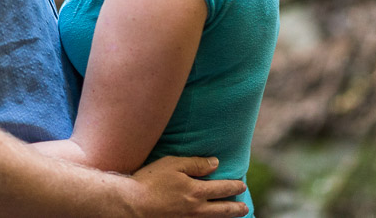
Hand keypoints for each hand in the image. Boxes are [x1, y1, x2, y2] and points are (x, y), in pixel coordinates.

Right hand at [130, 156, 247, 216]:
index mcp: (196, 191)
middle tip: (244, 208)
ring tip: (233, 216)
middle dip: (235, 208)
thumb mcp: (173, 164)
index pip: (222, 188)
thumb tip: (216, 163)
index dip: (234, 186)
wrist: (131, 205)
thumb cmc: (150, 181)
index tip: (242, 185)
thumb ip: (196, 163)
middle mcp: (195, 209)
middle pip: (222, 210)